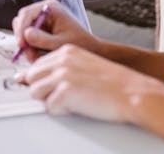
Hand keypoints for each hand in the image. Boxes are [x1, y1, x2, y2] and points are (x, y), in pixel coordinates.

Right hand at [11, 0, 97, 61]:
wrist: (90, 49)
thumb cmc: (80, 43)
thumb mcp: (61, 43)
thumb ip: (43, 39)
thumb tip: (26, 34)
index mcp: (50, 7)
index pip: (27, 13)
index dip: (21, 28)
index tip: (21, 44)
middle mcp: (43, 11)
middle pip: (22, 22)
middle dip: (24, 40)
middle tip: (29, 55)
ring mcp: (41, 20)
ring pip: (24, 32)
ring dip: (28, 47)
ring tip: (37, 58)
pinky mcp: (40, 30)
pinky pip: (28, 39)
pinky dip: (31, 49)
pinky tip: (40, 57)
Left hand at [15, 44, 159, 121]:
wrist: (133, 92)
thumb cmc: (114, 82)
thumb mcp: (85, 64)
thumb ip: (63, 67)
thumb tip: (39, 77)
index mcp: (66, 51)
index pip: (37, 64)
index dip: (41, 79)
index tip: (46, 85)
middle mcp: (62, 60)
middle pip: (31, 77)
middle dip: (42, 89)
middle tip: (62, 96)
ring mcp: (62, 75)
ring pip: (35, 93)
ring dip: (50, 100)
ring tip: (71, 101)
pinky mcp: (64, 93)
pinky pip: (49, 108)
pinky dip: (61, 111)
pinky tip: (78, 106)